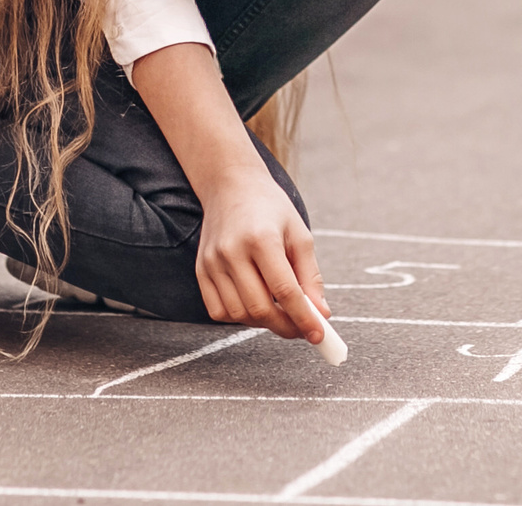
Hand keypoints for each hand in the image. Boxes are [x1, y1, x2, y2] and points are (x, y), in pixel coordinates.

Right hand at [193, 164, 332, 341]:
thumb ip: (310, 276)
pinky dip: (240, 317)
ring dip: (264, 323)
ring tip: (280, 312)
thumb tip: (321, 314)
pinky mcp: (200, 270)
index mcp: (261, 238)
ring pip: (239, 314)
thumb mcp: (299, 235)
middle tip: (303, 328)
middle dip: (286, 326)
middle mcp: (231, 251)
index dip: (303, 318)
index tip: (319, 335)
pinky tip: (255, 304)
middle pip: (259, 308)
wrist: (231, 185)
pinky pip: (218, 311)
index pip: (284, 290)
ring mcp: (212, 262)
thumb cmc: (271, 209)